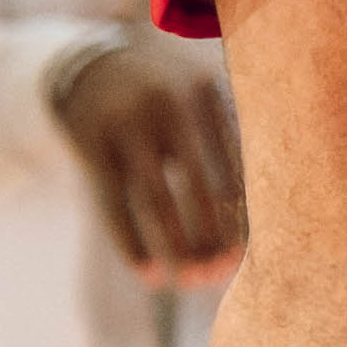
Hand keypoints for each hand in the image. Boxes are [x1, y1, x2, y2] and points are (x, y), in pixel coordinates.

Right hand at [42, 27, 246, 281]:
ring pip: (156, 197)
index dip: (241, 210)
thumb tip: (255, 219)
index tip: (246, 254)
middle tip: (219, 274)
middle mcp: (169, 104)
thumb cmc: (162, 98)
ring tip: (189, 281)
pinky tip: (147, 274)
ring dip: (176, 245)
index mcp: (205, 94)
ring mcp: (127, 122)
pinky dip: (131, 242)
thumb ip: (226, 142)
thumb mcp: (197, 100)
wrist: (92, 65)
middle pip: (200, 182)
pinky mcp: (91, 143)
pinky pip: (114, 203)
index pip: (234, 163)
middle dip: (213, 234)